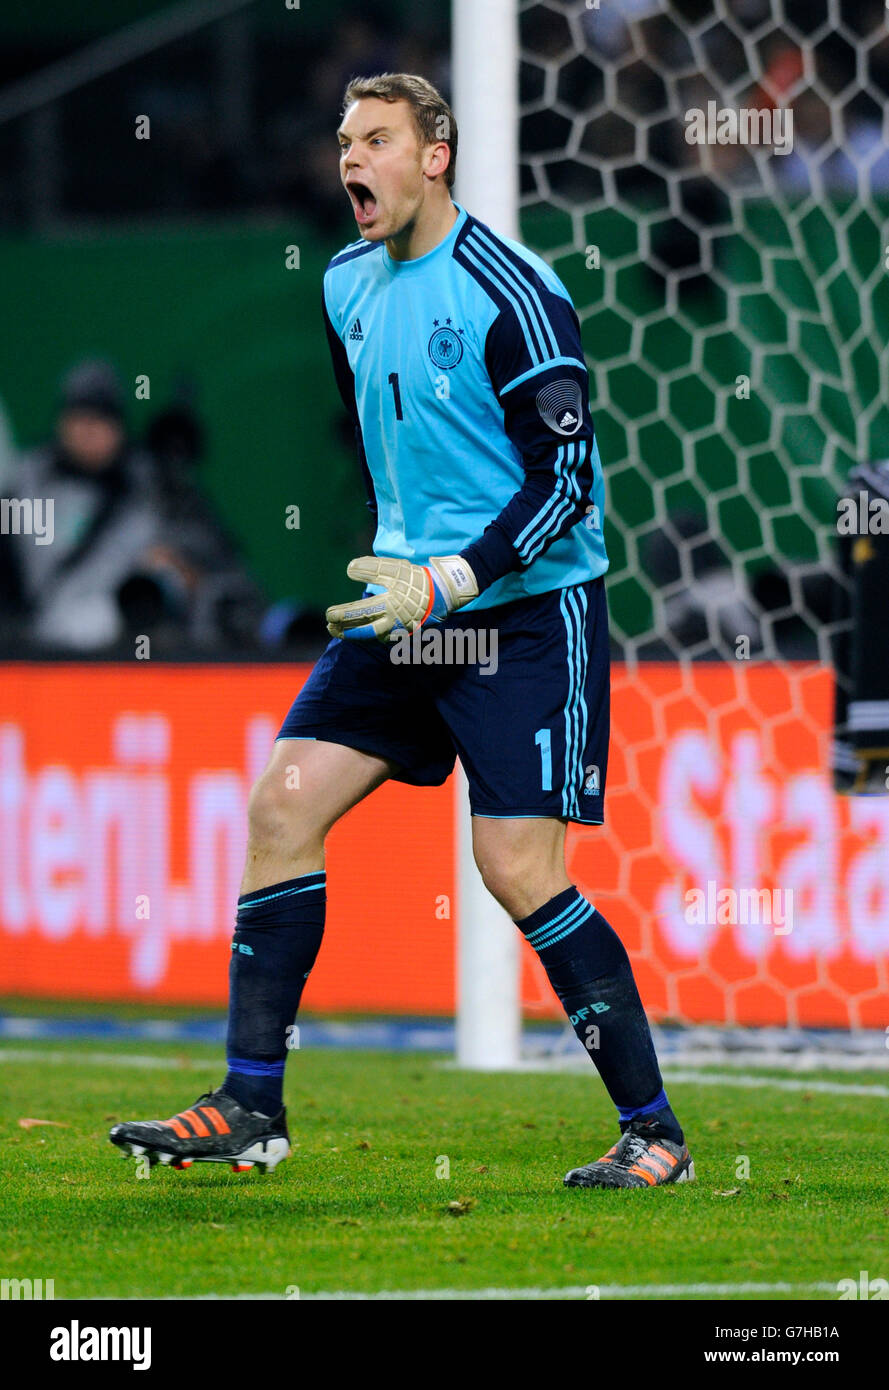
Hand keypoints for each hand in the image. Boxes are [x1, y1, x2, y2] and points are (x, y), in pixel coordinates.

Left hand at [325, 554, 477, 640]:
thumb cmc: (417, 579)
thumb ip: (371, 568)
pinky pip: (380, 638)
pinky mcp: (402, 634)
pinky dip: (367, 636)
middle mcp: (392, 623)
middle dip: (344, 630)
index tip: (328, 614)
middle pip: (362, 632)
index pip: (359, 614)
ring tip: (340, 631)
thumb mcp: (394, 568)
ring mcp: (398, 631)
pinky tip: (359, 631)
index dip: (342, 615)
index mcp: (389, 606)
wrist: (443, 593)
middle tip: (329, 627)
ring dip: (354, 635)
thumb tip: (349, 569)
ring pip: (370, 637)